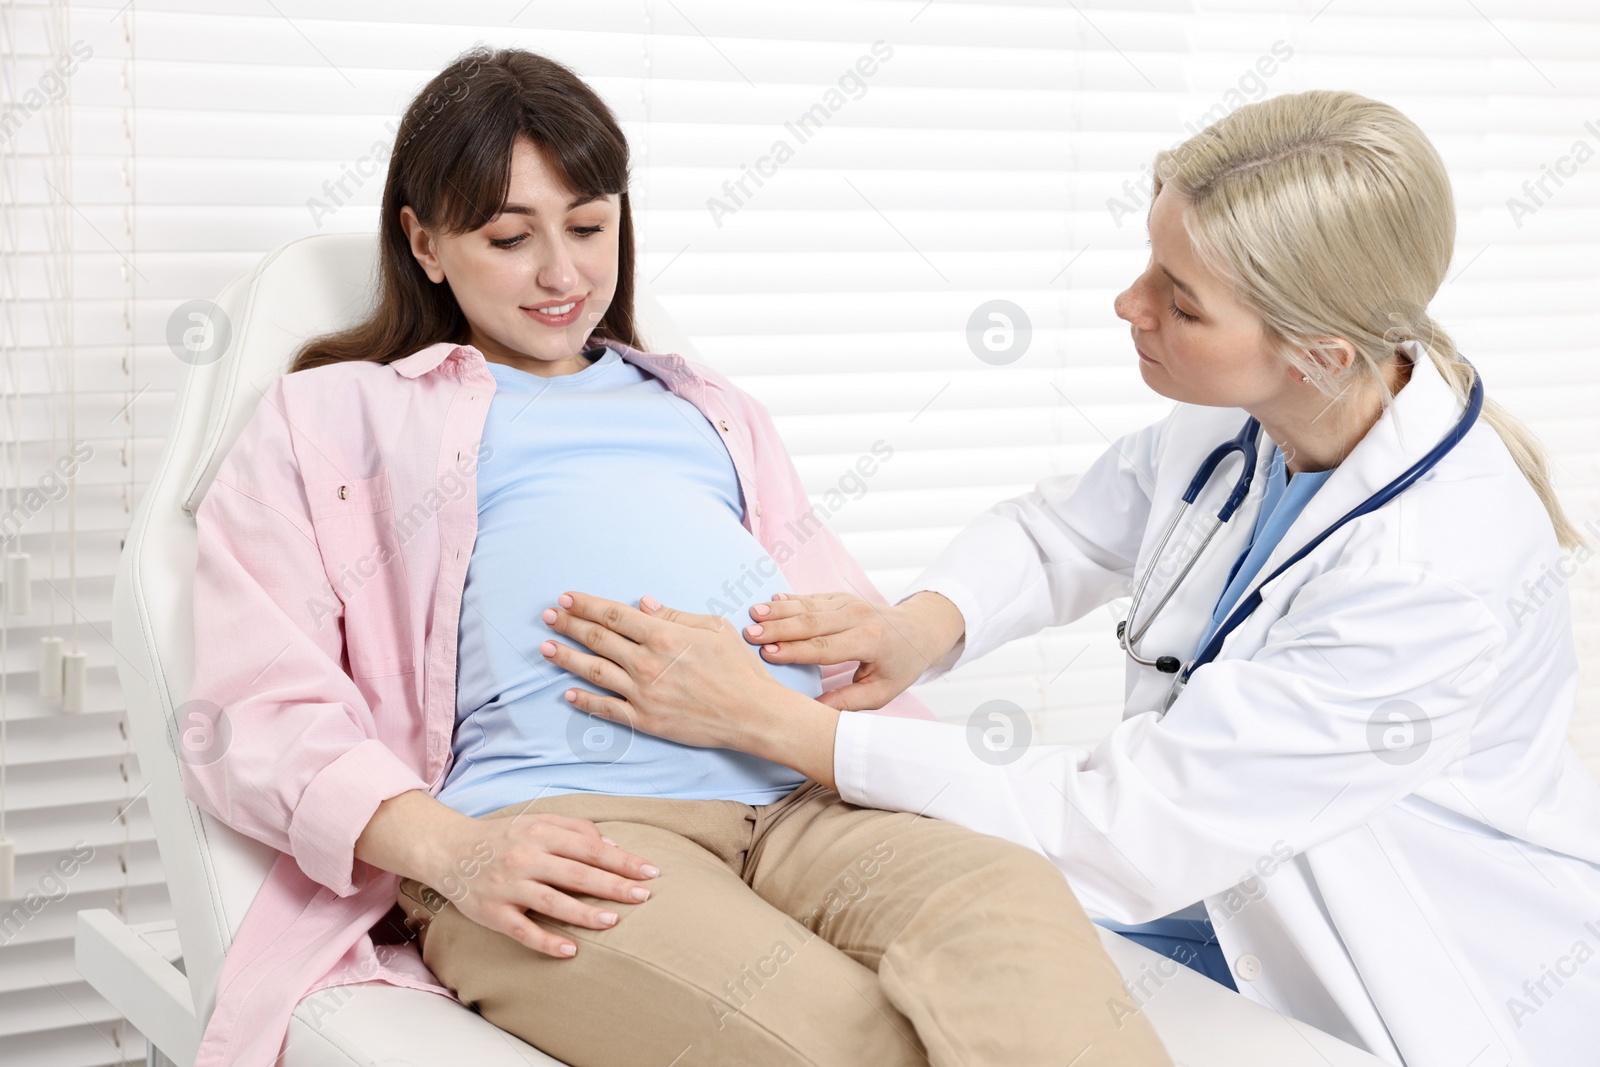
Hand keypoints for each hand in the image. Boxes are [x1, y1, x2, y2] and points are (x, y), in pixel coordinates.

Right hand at [425, 809, 659, 958]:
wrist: (448, 850)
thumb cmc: (501, 837)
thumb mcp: (537, 821)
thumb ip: (574, 830)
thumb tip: (612, 846)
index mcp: (541, 834)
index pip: (590, 848)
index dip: (622, 860)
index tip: (650, 872)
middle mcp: (526, 858)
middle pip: (577, 874)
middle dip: (613, 886)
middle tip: (643, 897)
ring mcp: (508, 887)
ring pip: (552, 902)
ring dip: (584, 913)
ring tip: (613, 921)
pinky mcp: (493, 912)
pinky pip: (523, 930)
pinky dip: (546, 941)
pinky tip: (570, 950)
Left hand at [537, 592, 796, 752]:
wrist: (751, 713)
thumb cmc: (738, 667)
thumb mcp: (713, 628)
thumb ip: (675, 616)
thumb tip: (643, 605)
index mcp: (663, 635)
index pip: (614, 615)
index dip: (586, 604)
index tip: (566, 598)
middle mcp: (647, 662)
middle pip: (598, 639)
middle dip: (569, 625)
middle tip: (548, 616)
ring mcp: (643, 693)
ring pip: (595, 671)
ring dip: (567, 658)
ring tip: (545, 647)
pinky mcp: (646, 719)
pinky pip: (607, 709)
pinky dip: (585, 700)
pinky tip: (568, 693)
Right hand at [744, 590, 965, 710]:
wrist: (919, 630)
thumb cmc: (899, 665)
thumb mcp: (880, 692)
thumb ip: (847, 703)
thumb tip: (813, 712)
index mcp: (869, 642)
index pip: (826, 647)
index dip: (795, 650)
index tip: (767, 653)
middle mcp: (858, 617)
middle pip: (811, 622)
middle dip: (778, 627)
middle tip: (749, 633)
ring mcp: (849, 603)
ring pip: (808, 606)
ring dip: (779, 610)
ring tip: (753, 614)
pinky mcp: (842, 598)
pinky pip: (812, 597)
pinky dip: (790, 600)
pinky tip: (770, 601)